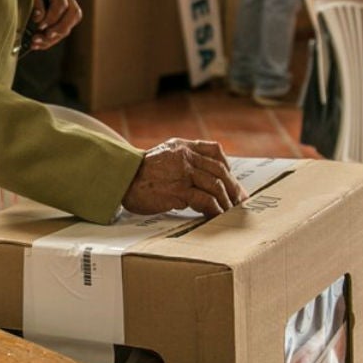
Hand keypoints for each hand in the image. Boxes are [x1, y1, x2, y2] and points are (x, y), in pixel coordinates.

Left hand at [28, 0, 82, 50]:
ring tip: (36, 43)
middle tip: (47, 35)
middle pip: (74, 13)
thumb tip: (39, 17)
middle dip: (61, 28)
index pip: (62, 4)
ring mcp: (64, 6)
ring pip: (70, 24)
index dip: (52, 18)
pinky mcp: (59, 17)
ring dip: (54, 37)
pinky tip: (36, 45)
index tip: (39, 26)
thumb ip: (34, 1)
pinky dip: (49, 41)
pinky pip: (61, 31)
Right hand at [122, 139, 246, 216]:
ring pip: (216, 185)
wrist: (121, 179)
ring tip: (231, 212)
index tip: (233, 182)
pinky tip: (217, 215)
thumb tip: (201, 172)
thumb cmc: (139, 172)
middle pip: (219, 170)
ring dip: (227, 200)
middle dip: (234, 187)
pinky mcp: (178, 191)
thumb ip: (181, 157)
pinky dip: (214, 208)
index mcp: (183, 147)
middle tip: (241, 201)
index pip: (215, 152)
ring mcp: (183, 173)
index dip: (228, 168)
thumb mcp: (162, 153)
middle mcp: (186, 157)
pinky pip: (204, 200)